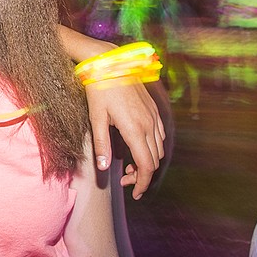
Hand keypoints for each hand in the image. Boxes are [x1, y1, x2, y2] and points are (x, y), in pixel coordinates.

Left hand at [85, 79, 165, 198]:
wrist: (110, 63)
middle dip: (142, 176)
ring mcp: (153, 116)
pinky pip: (160, 135)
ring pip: (159, 149)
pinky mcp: (153, 109)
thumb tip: (104, 168)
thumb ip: (101, 144)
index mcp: (135, 130)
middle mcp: (149, 124)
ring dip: (148, 162)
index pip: (146, 166)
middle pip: (154, 161)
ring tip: (129, 167)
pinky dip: (153, 148)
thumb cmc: (99, 89)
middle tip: (125, 181)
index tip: (135, 194)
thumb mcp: (96, 118)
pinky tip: (138, 148)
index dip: (143, 184)